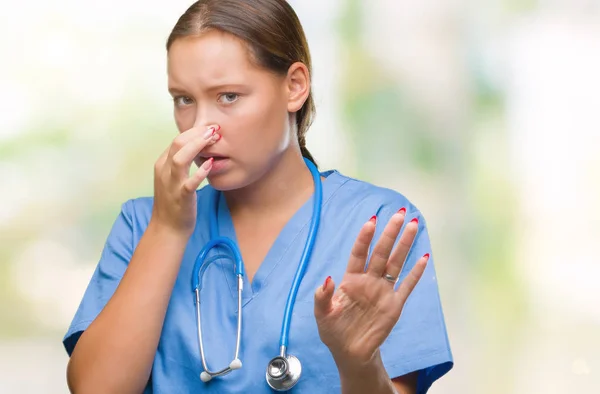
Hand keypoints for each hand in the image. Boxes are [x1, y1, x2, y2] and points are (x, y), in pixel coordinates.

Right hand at [151, 124, 220, 236]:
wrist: (167, 229)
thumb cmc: (174, 202)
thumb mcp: (173, 178)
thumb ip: (180, 162)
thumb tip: (195, 147)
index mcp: (162, 164)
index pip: (176, 140)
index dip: (194, 131)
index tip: (210, 127)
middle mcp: (164, 172)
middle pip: (177, 143)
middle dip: (197, 133)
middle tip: (215, 128)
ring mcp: (171, 184)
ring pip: (180, 159)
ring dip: (198, 146)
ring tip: (214, 139)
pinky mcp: (181, 197)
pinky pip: (189, 183)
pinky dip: (200, 172)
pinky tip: (211, 164)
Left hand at [313, 209, 428, 367]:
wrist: (350, 354)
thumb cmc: (334, 331)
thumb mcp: (322, 315)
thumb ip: (323, 297)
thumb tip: (327, 279)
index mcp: (350, 280)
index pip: (359, 253)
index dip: (364, 237)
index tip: (371, 220)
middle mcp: (369, 281)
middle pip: (381, 252)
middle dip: (390, 233)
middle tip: (401, 214)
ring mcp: (383, 291)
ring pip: (396, 263)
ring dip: (404, 245)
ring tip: (413, 225)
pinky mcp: (394, 305)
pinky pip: (407, 286)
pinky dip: (416, 273)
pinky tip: (423, 257)